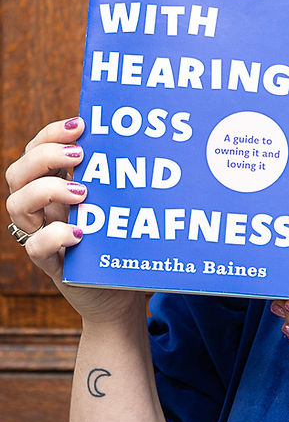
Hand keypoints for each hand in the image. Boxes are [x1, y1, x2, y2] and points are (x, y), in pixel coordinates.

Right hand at [5, 117, 142, 321]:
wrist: (119, 297)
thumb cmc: (118, 245)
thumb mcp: (115, 207)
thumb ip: (113, 181)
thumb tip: (138, 143)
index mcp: (52, 188)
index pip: (35, 152)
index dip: (50, 134)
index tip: (80, 124)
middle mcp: (41, 210)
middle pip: (17, 173)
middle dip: (44, 156)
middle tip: (80, 154)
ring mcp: (42, 235)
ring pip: (16, 205)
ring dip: (46, 190)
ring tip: (82, 192)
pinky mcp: (51, 265)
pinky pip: (35, 248)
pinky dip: (54, 236)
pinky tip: (80, 232)